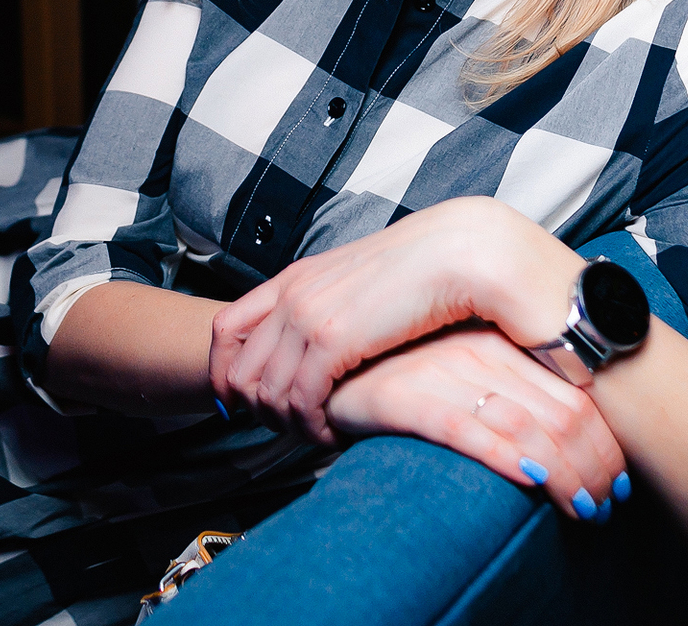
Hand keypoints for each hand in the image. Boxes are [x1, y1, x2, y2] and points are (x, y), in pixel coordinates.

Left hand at [209, 196, 582, 444]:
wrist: (463, 251)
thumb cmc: (427, 274)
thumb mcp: (361, 287)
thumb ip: (335, 309)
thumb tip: (325, 343)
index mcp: (296, 278)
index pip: (226, 329)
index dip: (223, 373)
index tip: (238, 404)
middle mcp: (293, 294)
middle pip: (238, 368)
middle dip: (254, 411)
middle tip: (284, 433)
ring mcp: (308, 314)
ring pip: (266, 391)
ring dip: (287, 425)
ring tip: (317, 436)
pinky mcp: (333, 338)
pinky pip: (300, 398)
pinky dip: (312, 426)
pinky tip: (336, 434)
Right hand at [327, 325, 627, 521]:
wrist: (334, 365)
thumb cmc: (402, 374)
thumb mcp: (467, 372)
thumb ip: (513, 390)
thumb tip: (570, 438)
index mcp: (500, 342)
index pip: (576, 395)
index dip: (606, 444)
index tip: (617, 480)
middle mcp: (477, 350)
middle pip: (563, 414)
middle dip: (594, 468)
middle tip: (604, 506)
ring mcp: (442, 371)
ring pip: (527, 426)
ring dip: (566, 475)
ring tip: (582, 510)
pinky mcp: (405, 396)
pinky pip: (467, 429)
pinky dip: (505, 457)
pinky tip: (531, 481)